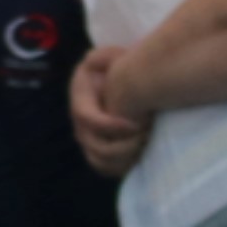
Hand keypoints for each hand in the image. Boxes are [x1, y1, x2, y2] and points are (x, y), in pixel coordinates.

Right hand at [66, 47, 151, 177]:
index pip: (87, 119)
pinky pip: (106, 168)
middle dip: (123, 145)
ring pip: (100, 161)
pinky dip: (123, 166)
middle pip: (95, 146)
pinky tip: (141, 153)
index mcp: (80, 101)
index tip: (136, 124)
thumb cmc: (114, 70)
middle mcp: (80, 125)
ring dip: (124, 158)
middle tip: (146, 134)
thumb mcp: (107, 57)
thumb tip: (95, 63)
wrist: (117, 86)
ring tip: (144, 144)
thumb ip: (103, 58)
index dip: (110, 125)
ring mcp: (88, 141)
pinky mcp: (98, 152)